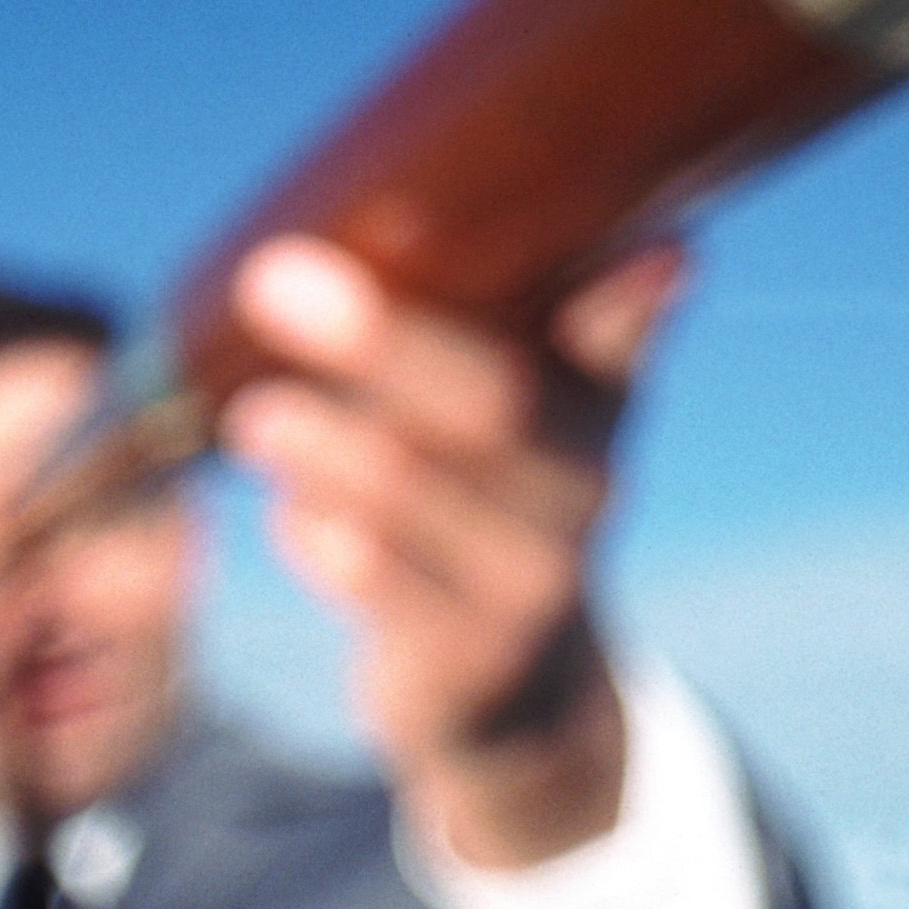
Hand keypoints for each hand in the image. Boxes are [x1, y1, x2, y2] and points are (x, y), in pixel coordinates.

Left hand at [218, 234, 686, 869]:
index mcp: (591, 399)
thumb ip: (519, 319)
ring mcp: (530, 578)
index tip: (656, 250)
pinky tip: (293, 523)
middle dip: (383, 341)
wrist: (515, 686)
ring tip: (251, 416)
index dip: (633, 296)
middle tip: (272, 278)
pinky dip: (324, 542)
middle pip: (491, 402)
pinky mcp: (469, 659)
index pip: (616, 332)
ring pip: (418, 500)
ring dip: (329, 450)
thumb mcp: (524, 405)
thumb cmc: (485, 493)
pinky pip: (383, 592)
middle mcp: (581, 483)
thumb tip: (521, 222)